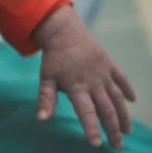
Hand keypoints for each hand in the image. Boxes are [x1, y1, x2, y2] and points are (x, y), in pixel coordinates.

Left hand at [34, 6, 136, 148]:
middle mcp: (93, 82)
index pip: (86, 112)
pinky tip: (132, 100)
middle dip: (112, 129)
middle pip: (106, 109)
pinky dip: (128, 89)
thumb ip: (46, 99)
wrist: (64, 32)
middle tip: (117, 145)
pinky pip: (121, 78)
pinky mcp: (109, 64)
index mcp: (76, 86)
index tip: (96, 143)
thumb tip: (41, 118)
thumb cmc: (53, 58)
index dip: (91, 128)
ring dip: (123, 115)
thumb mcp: (46, 78)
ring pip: (117, 97)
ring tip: (127, 131)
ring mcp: (103, 73)